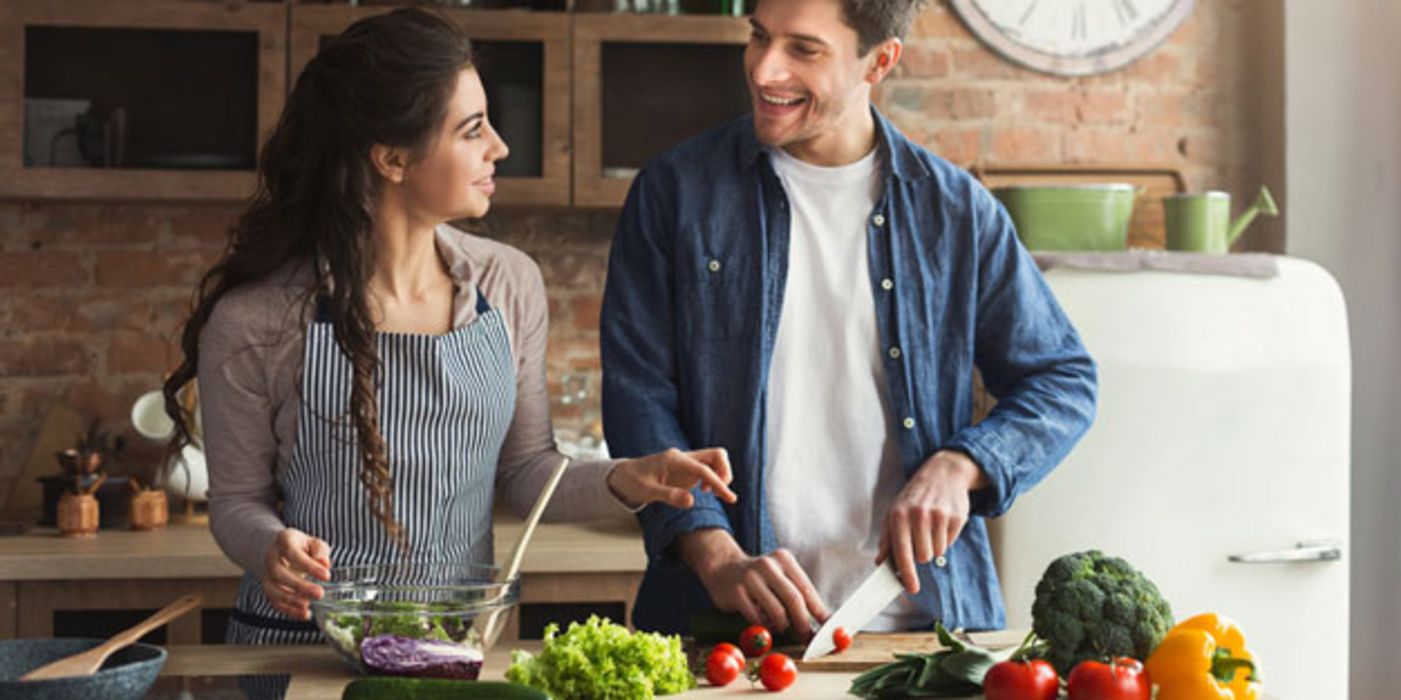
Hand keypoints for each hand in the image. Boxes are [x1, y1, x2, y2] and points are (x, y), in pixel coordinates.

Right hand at [261, 528, 330, 619]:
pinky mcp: (268, 589)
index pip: (292, 552)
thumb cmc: (302, 547)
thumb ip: (320, 551)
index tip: (327, 576)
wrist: (281, 552)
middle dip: (299, 586)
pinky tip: (305, 614)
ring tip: (309, 606)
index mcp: (283, 541)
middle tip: (319, 594)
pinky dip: (289, 610)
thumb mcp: (314, 543)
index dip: (308, 565)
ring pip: (273, 589)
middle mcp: (271, 558)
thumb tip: (324, 563)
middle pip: (278, 573)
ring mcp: (267, 574)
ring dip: (292, 600)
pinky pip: (275, 601)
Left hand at [607, 447, 737, 508]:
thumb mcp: (647, 491)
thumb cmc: (633, 482)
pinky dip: (714, 478)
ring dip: (720, 475)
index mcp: (675, 460)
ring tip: (713, 494)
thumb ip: (670, 496)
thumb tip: (691, 502)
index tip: (730, 498)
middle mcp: (684, 457)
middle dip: (725, 473)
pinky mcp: (687, 469)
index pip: (704, 469)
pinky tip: (705, 491)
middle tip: (720, 494)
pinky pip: (708, 468)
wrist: (624, 475)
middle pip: (717, 455)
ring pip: (715, 460)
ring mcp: (687, 462)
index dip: (719, 483)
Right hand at [678, 529, 828, 640]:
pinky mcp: (736, 593)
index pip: (806, 589)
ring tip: (780, 625)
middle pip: (794, 599)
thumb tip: (825, 620)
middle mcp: (768, 565)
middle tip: (806, 637)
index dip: (818, 611)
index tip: (826, 629)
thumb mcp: (780, 577)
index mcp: (784, 559)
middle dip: (803, 623)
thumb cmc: (760, 578)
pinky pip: (757, 618)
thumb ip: (800, 594)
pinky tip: (763, 622)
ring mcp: (750, 578)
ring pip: (776, 612)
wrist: (723, 569)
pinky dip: (764, 626)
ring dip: (782, 625)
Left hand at [877, 450, 986, 593]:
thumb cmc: (914, 497)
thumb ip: (887, 539)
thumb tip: (880, 562)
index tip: (912, 589)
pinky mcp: (956, 517)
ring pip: (938, 552)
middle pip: (923, 557)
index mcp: (899, 515)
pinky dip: (945, 538)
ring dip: (934, 545)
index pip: (902, 553)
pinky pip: (950, 542)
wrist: (942, 473)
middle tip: (920, 537)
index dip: (907, 574)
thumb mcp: (894, 512)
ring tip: (930, 527)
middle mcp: (918, 515)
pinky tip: (941, 522)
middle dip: (921, 553)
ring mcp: (939, 516)